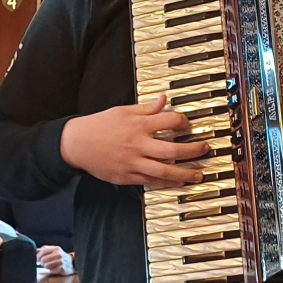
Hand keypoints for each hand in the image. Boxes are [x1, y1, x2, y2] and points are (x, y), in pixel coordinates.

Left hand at [37, 245, 72, 274]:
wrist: (72, 263)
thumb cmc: (61, 257)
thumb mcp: (54, 251)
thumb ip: (44, 250)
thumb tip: (34, 251)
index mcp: (55, 248)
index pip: (42, 251)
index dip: (37, 256)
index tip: (36, 259)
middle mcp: (58, 254)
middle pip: (43, 259)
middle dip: (42, 263)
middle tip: (44, 263)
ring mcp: (61, 261)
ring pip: (46, 265)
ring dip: (46, 267)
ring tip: (50, 266)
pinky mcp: (62, 268)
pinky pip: (51, 270)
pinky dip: (51, 270)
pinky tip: (55, 268)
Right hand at [60, 96, 210, 186]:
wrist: (76, 143)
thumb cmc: (98, 126)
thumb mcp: (123, 111)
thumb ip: (146, 108)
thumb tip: (163, 100)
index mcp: (138, 124)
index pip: (170, 121)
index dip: (184, 122)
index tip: (188, 125)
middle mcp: (138, 144)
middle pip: (173, 149)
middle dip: (193, 150)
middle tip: (205, 149)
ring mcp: (133, 162)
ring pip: (165, 170)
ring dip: (185, 173)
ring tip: (198, 174)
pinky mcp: (127, 176)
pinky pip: (151, 182)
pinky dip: (166, 183)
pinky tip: (177, 182)